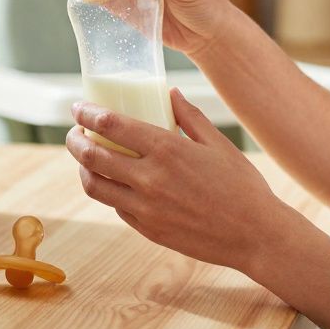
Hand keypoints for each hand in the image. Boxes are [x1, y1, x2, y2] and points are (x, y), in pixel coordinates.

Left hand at [65, 88, 305, 273]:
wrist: (255, 235)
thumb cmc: (242, 186)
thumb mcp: (219, 143)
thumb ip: (190, 116)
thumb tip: (170, 93)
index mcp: (166, 149)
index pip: (110, 125)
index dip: (87, 113)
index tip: (78, 107)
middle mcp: (149, 178)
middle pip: (91, 155)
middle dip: (74, 139)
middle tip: (74, 131)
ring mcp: (145, 207)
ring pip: (94, 185)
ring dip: (82, 168)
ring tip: (86, 158)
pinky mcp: (147, 229)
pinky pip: (115, 206)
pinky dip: (107, 190)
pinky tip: (113, 181)